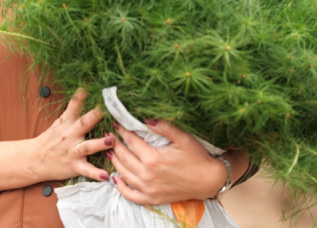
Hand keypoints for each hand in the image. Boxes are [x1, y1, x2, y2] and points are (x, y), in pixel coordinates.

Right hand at [29, 87, 113, 182]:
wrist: (34, 160)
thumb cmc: (50, 139)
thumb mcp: (60, 121)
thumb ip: (74, 108)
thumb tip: (87, 89)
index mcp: (67, 122)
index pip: (74, 104)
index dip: (83, 94)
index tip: (93, 84)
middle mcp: (70, 135)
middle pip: (84, 123)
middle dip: (96, 116)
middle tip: (109, 109)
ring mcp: (72, 151)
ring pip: (87, 147)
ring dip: (100, 144)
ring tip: (111, 141)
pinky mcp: (73, 166)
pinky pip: (86, 170)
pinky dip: (95, 174)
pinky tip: (106, 176)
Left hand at [106, 119, 227, 204]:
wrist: (208, 180)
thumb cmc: (197, 157)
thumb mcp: (183, 138)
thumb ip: (164, 127)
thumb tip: (146, 119)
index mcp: (153, 158)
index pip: (131, 141)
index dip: (122, 131)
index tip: (116, 123)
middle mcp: (147, 175)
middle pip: (124, 157)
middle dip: (114, 144)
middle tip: (108, 136)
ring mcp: (149, 189)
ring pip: (124, 174)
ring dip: (114, 161)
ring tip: (109, 151)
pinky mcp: (152, 198)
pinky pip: (131, 195)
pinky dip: (120, 187)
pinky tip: (115, 178)